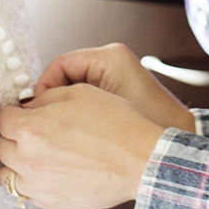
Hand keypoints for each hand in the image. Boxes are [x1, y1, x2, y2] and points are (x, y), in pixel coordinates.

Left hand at [0, 84, 167, 208]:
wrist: (141, 160)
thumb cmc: (116, 123)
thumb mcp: (79, 93)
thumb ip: (44, 99)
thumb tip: (27, 107)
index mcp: (30, 129)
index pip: (1, 119)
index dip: (12, 112)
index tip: (22, 113)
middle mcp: (28, 160)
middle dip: (11, 136)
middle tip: (30, 131)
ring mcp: (39, 186)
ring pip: (7, 175)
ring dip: (16, 162)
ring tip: (35, 154)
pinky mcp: (52, 203)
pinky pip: (28, 193)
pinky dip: (32, 182)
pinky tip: (49, 171)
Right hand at [38, 44, 195, 132]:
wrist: (170, 149)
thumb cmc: (142, 130)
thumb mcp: (98, 116)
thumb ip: (65, 105)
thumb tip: (37, 107)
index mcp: (110, 58)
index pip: (60, 65)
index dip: (45, 89)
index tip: (38, 111)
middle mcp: (113, 59)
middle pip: (65, 74)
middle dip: (54, 98)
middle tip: (46, 122)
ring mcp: (116, 72)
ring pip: (74, 86)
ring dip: (65, 106)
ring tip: (61, 128)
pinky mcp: (118, 86)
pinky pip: (87, 94)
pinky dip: (78, 109)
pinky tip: (76, 130)